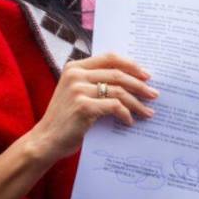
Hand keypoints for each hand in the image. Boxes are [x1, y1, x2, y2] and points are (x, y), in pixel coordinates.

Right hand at [28, 53, 158, 163]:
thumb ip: (96, 82)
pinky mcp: (83, 106)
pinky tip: (130, 121)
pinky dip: (126, 114)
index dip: (131, 64)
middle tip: (154, 94)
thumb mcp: (78, 93)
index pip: (110, 58)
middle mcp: (76, 75)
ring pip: (119, 91)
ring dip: (137, 103)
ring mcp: (78, 89)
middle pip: (118, 74)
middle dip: (140, 85)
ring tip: (148, 112)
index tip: (146, 75)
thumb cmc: (66, 118)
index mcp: (74, 67)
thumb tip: (134, 80)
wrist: (45, 141)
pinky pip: (114, 106)